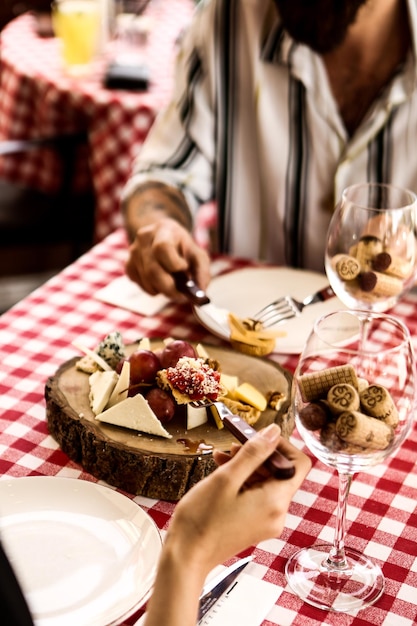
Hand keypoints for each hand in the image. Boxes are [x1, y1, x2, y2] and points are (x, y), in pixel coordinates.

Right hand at [125, 217, 210, 299]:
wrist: (164, 237)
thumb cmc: (183, 248)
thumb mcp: (198, 255)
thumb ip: (202, 272)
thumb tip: (199, 293)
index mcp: (163, 229)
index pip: (162, 248)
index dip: (173, 263)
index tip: (184, 268)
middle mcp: (144, 238)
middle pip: (152, 271)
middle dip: (169, 288)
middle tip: (181, 295)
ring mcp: (133, 252)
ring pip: (147, 281)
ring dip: (163, 290)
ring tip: (173, 284)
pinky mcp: (128, 265)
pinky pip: (141, 285)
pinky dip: (154, 289)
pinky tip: (161, 281)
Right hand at [143, 424, 310, 625]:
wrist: (186, 557)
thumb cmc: (202, 519)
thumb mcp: (226, 478)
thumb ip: (253, 453)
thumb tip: (273, 431)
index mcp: (275, 501)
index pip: (298, 464)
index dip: (282, 446)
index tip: (258, 437)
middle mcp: (277, 513)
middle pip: (280, 472)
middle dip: (258, 454)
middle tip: (232, 444)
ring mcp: (266, 522)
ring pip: (265, 483)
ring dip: (246, 466)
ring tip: (221, 457)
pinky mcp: (254, 525)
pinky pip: (256, 496)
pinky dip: (242, 481)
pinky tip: (221, 471)